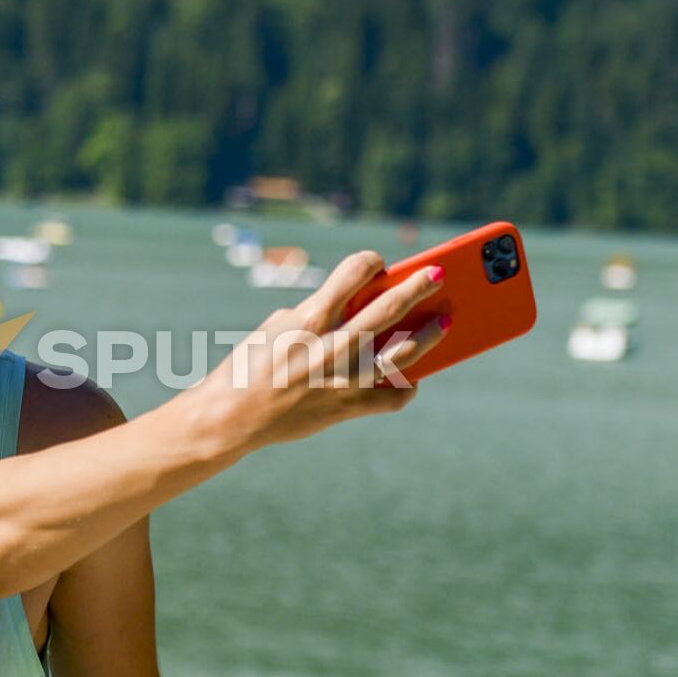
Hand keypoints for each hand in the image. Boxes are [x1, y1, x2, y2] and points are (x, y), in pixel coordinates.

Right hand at [194, 252, 448, 452]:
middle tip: (439, 272)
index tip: (379, 262)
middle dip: (419, 285)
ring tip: (445, 321)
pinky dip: (409, 384)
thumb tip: (361, 309)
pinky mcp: (347, 408)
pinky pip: (393, 397)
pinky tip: (415, 373)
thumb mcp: (279, 326)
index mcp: (309, 318)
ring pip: (403, 353)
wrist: (232, 415)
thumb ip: (318, 312)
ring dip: (430, 334)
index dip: (371, 261)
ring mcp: (343, 379)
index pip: (353, 272)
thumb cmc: (254, 363)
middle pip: (389, 308)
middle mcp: (331, 346)